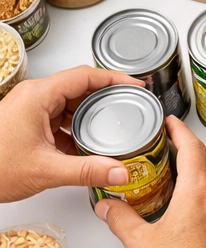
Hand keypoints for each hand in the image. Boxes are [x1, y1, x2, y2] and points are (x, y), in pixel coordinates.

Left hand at [0, 66, 141, 203]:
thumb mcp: (45, 170)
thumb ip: (88, 171)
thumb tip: (120, 172)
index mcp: (38, 96)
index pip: (86, 75)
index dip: (116, 78)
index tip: (137, 86)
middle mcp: (34, 97)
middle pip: (80, 88)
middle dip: (107, 101)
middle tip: (131, 109)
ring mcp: (29, 110)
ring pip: (70, 105)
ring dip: (91, 118)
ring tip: (113, 130)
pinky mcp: (26, 123)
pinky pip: (59, 119)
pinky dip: (76, 130)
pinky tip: (87, 147)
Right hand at [95, 117, 205, 247]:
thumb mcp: (139, 244)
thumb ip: (120, 218)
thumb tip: (106, 205)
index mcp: (198, 193)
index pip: (193, 149)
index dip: (181, 132)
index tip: (172, 124)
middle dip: (197, 155)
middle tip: (177, 158)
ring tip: (189, 189)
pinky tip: (205, 221)